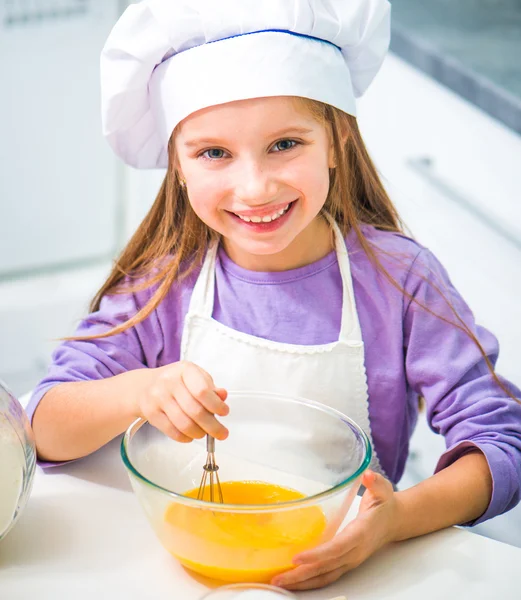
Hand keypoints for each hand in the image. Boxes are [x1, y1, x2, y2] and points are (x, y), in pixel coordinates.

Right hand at [134, 361, 228, 442]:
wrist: (147, 384)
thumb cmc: (177, 381)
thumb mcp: (196, 377)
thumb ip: (211, 388)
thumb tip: (222, 396)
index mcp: (185, 370)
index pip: (203, 391)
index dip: (216, 405)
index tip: (224, 412)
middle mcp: (169, 382)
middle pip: (195, 410)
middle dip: (212, 426)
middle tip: (221, 433)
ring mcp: (158, 397)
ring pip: (183, 424)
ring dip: (199, 433)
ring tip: (204, 434)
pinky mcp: (150, 412)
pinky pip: (171, 431)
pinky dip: (184, 437)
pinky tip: (190, 436)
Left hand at [272, 470, 396, 590]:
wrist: (393, 522)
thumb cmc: (384, 505)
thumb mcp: (383, 489)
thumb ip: (376, 482)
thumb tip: (368, 475)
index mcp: (361, 533)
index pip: (337, 547)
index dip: (318, 555)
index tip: (297, 558)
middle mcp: (354, 552)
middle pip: (326, 567)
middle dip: (301, 574)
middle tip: (278, 578)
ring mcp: (350, 561)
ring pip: (325, 576)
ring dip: (302, 582)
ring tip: (279, 583)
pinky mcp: (345, 563)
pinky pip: (326, 576)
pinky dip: (309, 581)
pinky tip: (293, 581)